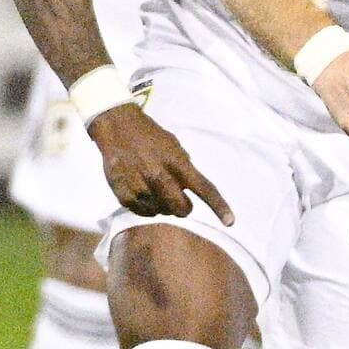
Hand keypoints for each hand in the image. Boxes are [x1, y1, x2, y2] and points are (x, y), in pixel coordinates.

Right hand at [90, 105, 232, 222]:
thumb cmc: (150, 136)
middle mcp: (159, 175)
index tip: (231, 222)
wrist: (117, 126)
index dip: (219, 206)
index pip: (204, 188)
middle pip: (182, 209)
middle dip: (183, 207)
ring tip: (152, 186)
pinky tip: (141, 190)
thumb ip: (184, 168)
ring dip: (161, 205)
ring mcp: (141, 186)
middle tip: (177, 198)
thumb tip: (190, 190)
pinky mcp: (124, 194)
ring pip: (161, 212)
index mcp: (177, 162)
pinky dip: (145, 207)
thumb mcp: (174, 146)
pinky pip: (142, 213)